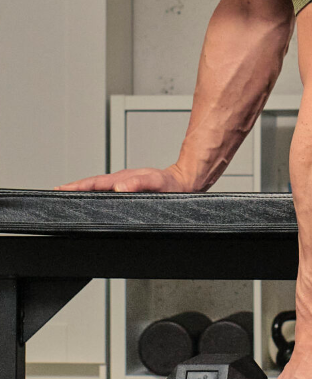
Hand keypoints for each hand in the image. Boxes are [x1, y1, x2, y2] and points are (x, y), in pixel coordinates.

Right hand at [54, 164, 188, 192]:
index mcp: (124, 178)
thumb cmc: (173, 184)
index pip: (95, 182)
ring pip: (99, 188)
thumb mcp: (158, 183)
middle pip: (92, 184)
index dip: (78, 186)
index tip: (62, 188)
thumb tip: (119, 187)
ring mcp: (125, 185)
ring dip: (84, 191)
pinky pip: (108, 192)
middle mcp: (122, 181)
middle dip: (74, 188)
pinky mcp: (129, 190)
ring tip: (69, 196)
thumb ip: (139, 183)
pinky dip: (97, 194)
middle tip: (58, 192)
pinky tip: (93, 200)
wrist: (186, 181)